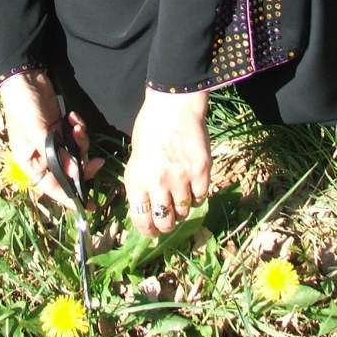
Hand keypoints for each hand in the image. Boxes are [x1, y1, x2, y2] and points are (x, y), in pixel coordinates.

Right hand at [0, 69, 103, 210]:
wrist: (25, 76)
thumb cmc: (24, 107)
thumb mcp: (36, 132)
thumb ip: (55, 154)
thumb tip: (75, 173)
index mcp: (30, 162)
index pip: (52, 187)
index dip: (70, 196)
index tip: (89, 205)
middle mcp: (42, 155)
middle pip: (68, 170)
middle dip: (82, 164)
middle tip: (97, 162)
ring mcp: (52, 140)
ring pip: (75, 152)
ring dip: (80, 142)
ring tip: (76, 126)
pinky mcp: (60, 127)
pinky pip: (75, 136)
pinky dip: (78, 128)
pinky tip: (73, 116)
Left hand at [124, 88, 210, 236]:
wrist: (174, 105)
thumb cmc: (150, 127)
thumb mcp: (136, 157)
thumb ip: (141, 183)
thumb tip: (147, 208)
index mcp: (136, 180)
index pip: (141, 220)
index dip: (147, 230)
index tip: (151, 231)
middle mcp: (157, 184)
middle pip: (165, 223)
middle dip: (166, 224)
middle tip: (168, 218)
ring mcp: (181, 179)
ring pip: (184, 212)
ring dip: (182, 208)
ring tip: (180, 195)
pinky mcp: (201, 173)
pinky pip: (201, 197)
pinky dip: (197, 194)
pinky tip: (193, 183)